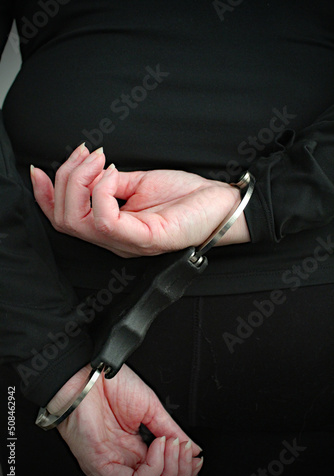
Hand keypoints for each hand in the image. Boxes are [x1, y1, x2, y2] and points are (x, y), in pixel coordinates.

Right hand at [31, 144, 249, 256]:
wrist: (221, 204)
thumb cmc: (186, 196)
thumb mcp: (140, 182)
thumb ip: (111, 182)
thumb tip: (92, 170)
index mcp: (111, 227)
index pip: (64, 219)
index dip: (45, 196)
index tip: (38, 169)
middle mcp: (114, 239)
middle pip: (64, 219)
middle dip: (63, 180)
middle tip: (85, 155)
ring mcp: (127, 242)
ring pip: (77, 220)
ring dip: (80, 181)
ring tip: (100, 160)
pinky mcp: (143, 239)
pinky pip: (105, 219)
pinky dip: (102, 190)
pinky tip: (115, 174)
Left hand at [47, 364, 202, 475]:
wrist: (88, 372)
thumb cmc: (110, 384)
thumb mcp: (150, 407)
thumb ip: (171, 430)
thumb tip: (193, 448)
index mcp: (134, 449)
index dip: (183, 471)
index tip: (195, 456)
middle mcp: (122, 461)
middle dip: (180, 473)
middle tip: (187, 450)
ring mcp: (111, 465)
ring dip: (169, 472)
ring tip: (174, 446)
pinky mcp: (100, 466)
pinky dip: (154, 470)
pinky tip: (159, 448)